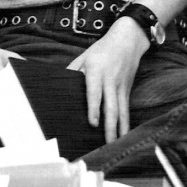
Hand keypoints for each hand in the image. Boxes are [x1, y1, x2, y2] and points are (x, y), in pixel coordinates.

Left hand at [67, 17, 148, 142]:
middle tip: (106, 142)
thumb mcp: (84, 57)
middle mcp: (110, 81)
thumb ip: (73, 71)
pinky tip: (124, 135)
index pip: (95, 92)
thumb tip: (60, 85)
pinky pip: (126, 110)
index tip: (93, 123)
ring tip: (115, 144)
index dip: (94, 108)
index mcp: (97, 71)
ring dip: (119, 129)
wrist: (126, 41)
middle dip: (109, 125)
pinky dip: (125, 124)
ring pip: (121, 111)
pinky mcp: (127, 91)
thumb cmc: (102, 50)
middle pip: (110, 106)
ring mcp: (120, 87)